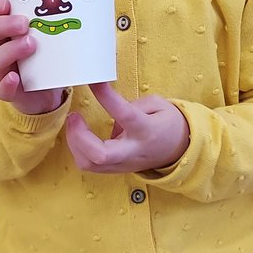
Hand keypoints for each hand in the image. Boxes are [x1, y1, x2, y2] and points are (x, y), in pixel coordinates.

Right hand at [0, 0, 65, 114]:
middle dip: (1, 25)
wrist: (52, 94)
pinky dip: (6, 84)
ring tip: (31, 45)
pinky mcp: (12, 93)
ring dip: (9, 51)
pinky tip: (15, 78)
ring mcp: (4, 72)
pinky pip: (2, 90)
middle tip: (23, 23)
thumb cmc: (50, 57)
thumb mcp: (56, 36)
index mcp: (7, 32)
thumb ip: (62, 21)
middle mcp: (1, 49)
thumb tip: (91, 1)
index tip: (7, 3)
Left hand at [65, 82, 189, 173]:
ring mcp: (123, 164)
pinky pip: (90, 166)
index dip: (106, 97)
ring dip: (75, 144)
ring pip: (89, 164)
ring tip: (75, 124)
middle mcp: (133, 150)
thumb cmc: (168, 125)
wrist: (179, 151)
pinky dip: (79, 150)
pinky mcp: (115, 170)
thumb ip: (134, 105)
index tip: (94, 82)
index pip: (124, 114)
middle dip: (79, 136)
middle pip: (100, 154)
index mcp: (146, 130)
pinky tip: (80, 136)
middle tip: (74, 116)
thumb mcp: (160, 105)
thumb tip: (110, 108)